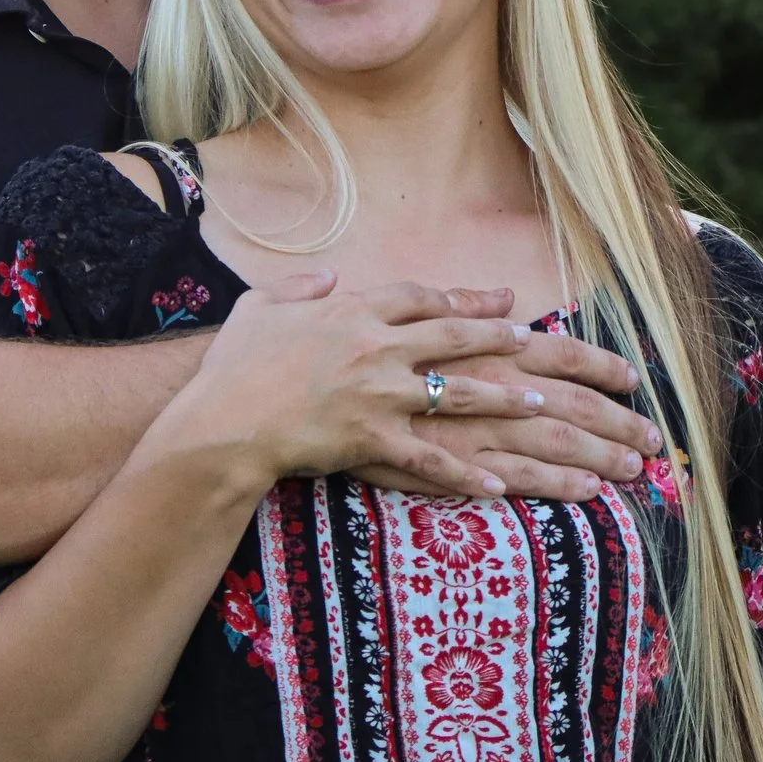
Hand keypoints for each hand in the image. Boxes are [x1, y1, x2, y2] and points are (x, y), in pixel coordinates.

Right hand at [150, 273, 542, 498]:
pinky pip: (431, 459)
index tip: (488, 300)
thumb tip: (328, 275)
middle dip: (496, 336)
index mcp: (352, 311)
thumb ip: (298, 287)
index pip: (417, 296)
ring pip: (458, 393)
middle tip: (529, 339)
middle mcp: (376, 347)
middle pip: (452, 336)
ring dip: (503, 398)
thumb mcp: (259, 306)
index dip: (456, 298)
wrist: (224, 422)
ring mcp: (380, 394)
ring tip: (539, 403)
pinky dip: (466, 474)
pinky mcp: (375, 439)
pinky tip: (498, 486)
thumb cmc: (234, 365)